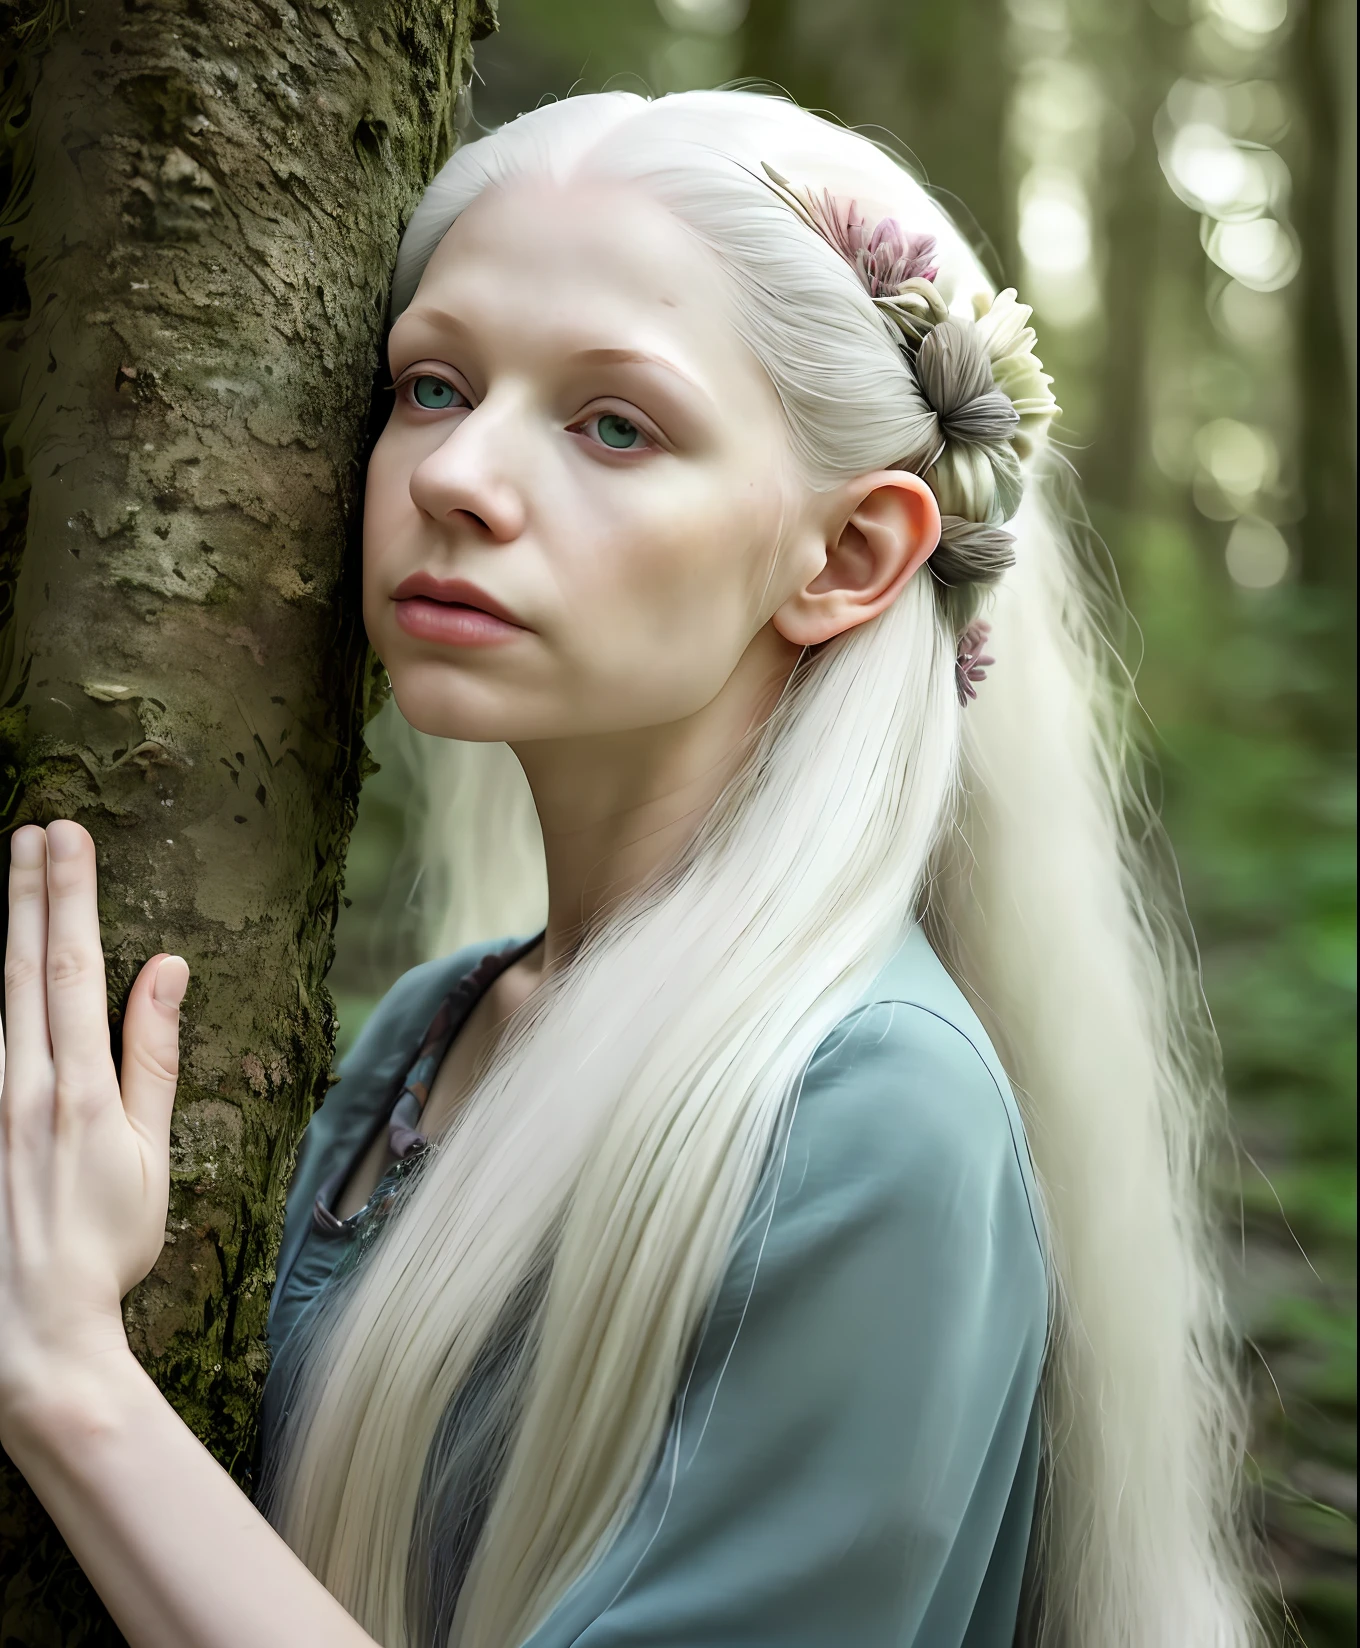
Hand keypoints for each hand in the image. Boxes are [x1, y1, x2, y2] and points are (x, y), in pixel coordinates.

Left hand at [0, 820, 187, 1418]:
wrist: (30, 1329)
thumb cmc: (105, 1245)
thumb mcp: (148, 1155)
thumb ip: (152, 1056)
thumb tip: (167, 971)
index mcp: (78, 1088)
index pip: (72, 968)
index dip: (69, 898)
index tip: (68, 838)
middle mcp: (22, 1086)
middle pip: (20, 968)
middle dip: (28, 892)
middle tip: (32, 828)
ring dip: (1, 928)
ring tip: (6, 871)